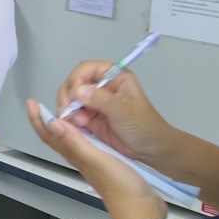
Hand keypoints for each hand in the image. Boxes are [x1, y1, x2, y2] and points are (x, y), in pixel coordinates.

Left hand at [25, 99, 169, 218]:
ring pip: (72, 138)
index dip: (38, 119)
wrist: (140, 208)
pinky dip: (85, 129)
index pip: (49, 135)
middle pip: (57, 136)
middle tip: (44, 102)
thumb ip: (75, 142)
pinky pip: (89, 141)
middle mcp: (80, 156)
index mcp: (75, 154)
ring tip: (66, 108)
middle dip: (47, 119)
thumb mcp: (96, 159)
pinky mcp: (106, 162)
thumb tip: (52, 123)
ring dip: (65, 122)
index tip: (32, 103)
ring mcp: (92, 160)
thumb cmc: (120, 186)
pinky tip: (92, 124)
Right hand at [53, 64, 174, 163]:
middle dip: (69, 96)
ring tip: (79, 122)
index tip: (74, 95)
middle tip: (70, 110)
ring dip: (68, 110)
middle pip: (74, 83)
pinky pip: (71, 115)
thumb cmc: (146, 127)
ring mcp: (94, 103)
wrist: (150, 150)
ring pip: (70, 99)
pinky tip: (77, 127)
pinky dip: (69, 120)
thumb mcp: (125, 112)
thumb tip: (79, 90)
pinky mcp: (89, 118)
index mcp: (115, 77)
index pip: (87, 68)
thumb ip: (102, 100)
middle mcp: (102, 87)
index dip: (77, 79)